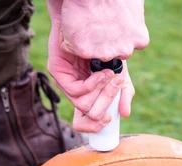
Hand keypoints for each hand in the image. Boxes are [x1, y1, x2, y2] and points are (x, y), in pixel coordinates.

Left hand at [47, 0, 148, 131]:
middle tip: (117, 87)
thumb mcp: (120, 72)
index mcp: (88, 95)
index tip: (112, 116)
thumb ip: (124, 92)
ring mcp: (64, 82)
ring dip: (101, 92)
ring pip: (83, 104)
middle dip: (106, 103)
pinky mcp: (57, 72)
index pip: (87, 122)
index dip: (98, 126)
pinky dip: (92, 84)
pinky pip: (75, 90)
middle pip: (89, 114)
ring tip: (111, 76)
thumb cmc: (106, 47)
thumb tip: (125, 114)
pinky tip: (102, 73)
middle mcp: (74, 91)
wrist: (94, 23)